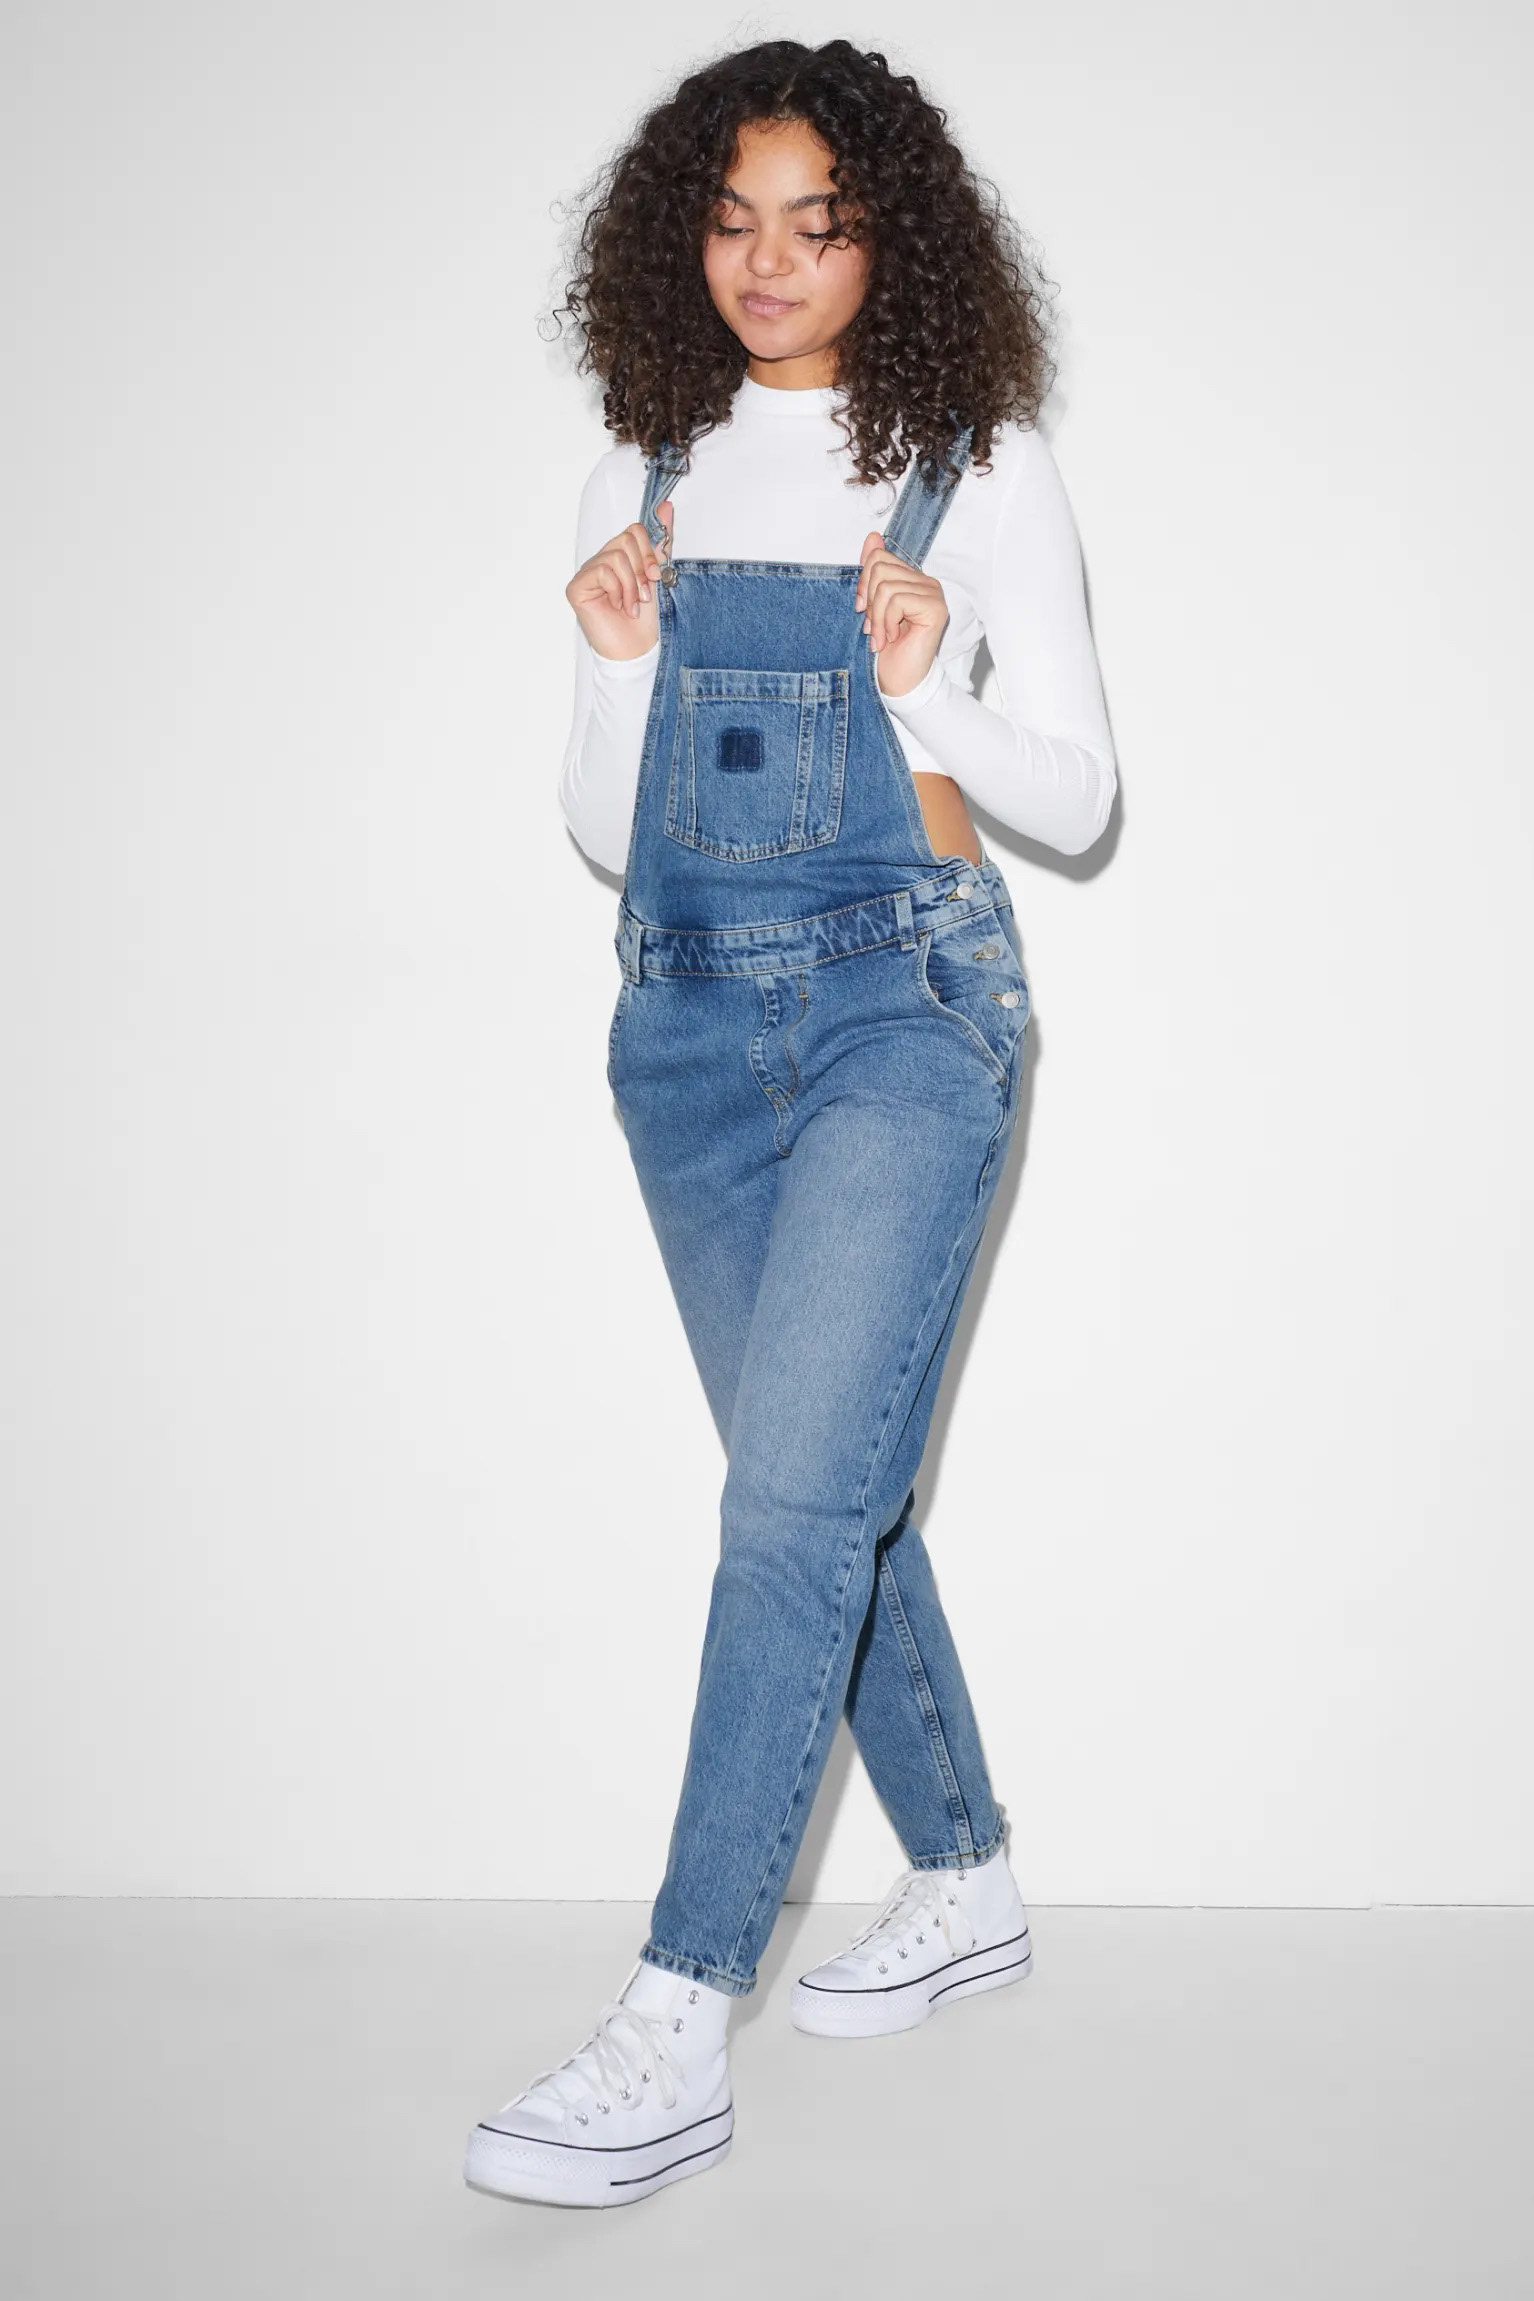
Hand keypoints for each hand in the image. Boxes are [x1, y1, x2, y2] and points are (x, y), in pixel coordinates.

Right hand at [566, 501, 672, 660]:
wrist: (637, 649)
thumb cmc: (646, 619)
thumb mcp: (658, 576)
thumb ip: (661, 543)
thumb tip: (666, 508)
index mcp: (620, 557)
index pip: (633, 530)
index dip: (648, 551)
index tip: (657, 575)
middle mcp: (601, 561)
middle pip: (625, 539)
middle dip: (642, 569)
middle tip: (644, 593)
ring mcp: (587, 573)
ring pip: (615, 556)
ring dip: (631, 585)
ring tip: (632, 605)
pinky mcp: (577, 587)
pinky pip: (602, 571)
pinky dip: (617, 591)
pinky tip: (618, 607)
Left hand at [856, 529, 948, 697]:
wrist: (897, 680)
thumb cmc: (885, 648)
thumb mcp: (871, 605)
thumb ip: (872, 570)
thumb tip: (872, 537)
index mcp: (911, 578)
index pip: (879, 557)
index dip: (863, 584)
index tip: (863, 611)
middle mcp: (926, 582)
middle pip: (879, 568)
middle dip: (869, 602)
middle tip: (873, 628)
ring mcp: (933, 593)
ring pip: (886, 586)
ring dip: (876, 618)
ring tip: (881, 637)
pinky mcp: (935, 607)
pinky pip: (896, 600)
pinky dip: (886, 623)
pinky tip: (891, 639)